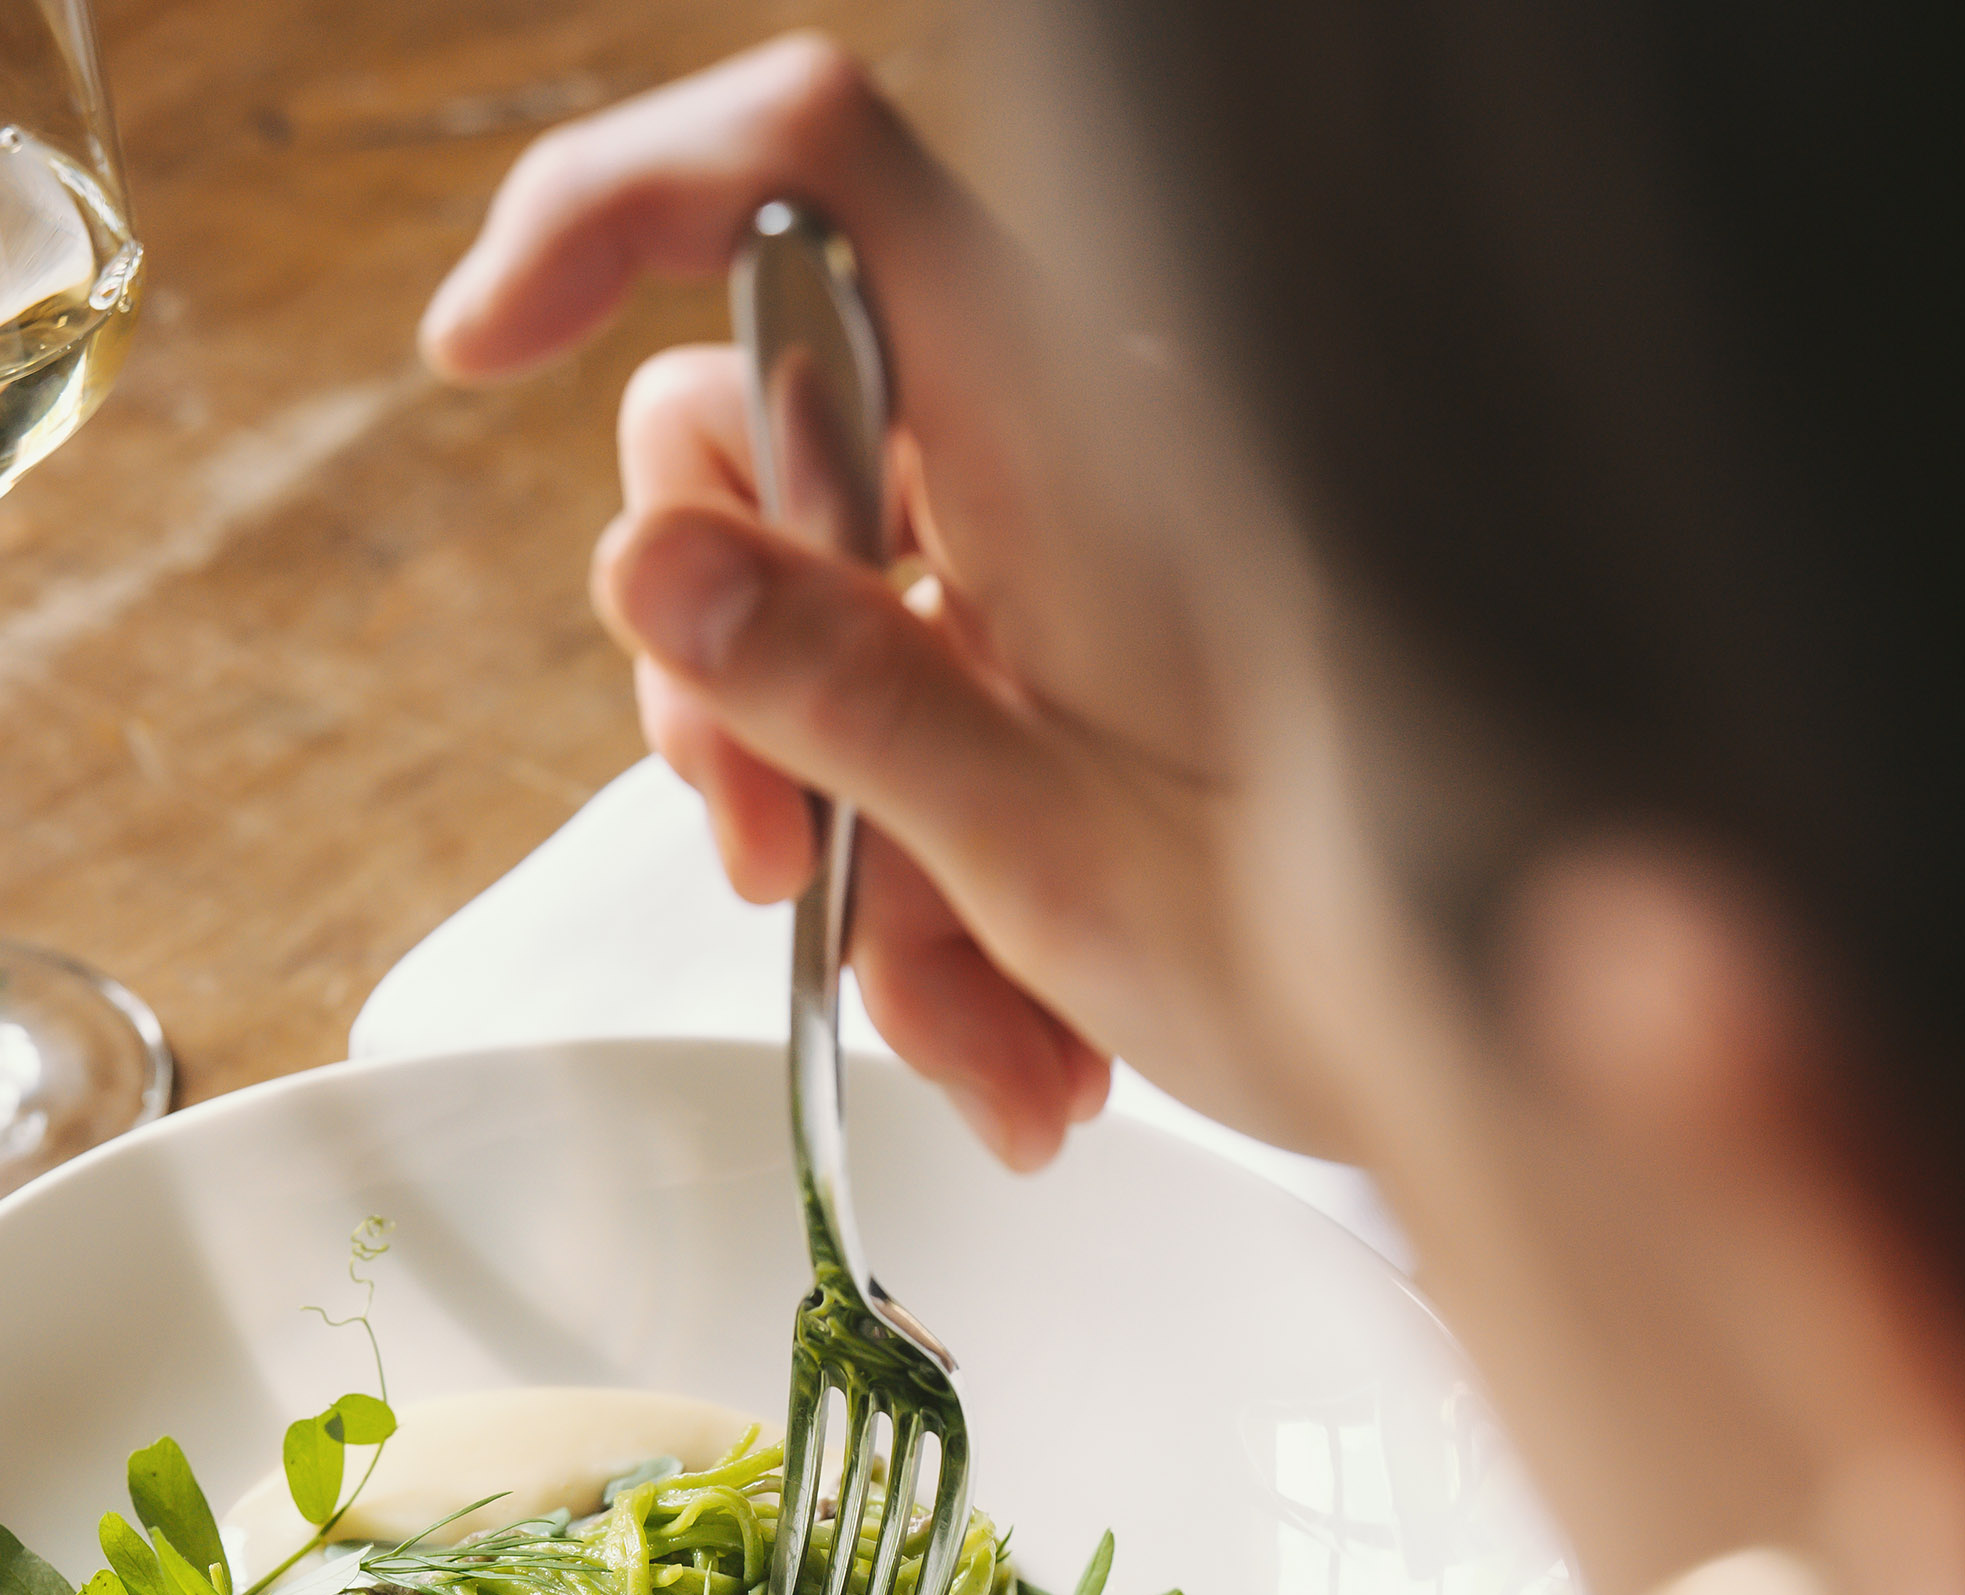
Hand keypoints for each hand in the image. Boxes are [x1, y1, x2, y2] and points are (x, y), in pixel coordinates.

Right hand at [422, 38, 1343, 1166]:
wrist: (1486, 1055)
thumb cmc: (1340, 948)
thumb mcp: (1055, 847)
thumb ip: (843, 695)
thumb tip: (647, 564)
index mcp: (1058, 422)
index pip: (804, 169)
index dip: (614, 202)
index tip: (478, 345)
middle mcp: (1036, 455)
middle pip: (740, 439)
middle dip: (718, 682)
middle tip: (783, 874)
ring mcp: (1032, 564)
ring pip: (792, 623)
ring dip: (837, 856)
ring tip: (976, 1036)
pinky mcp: (1038, 668)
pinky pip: (890, 741)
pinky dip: (919, 911)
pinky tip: (1024, 1047)